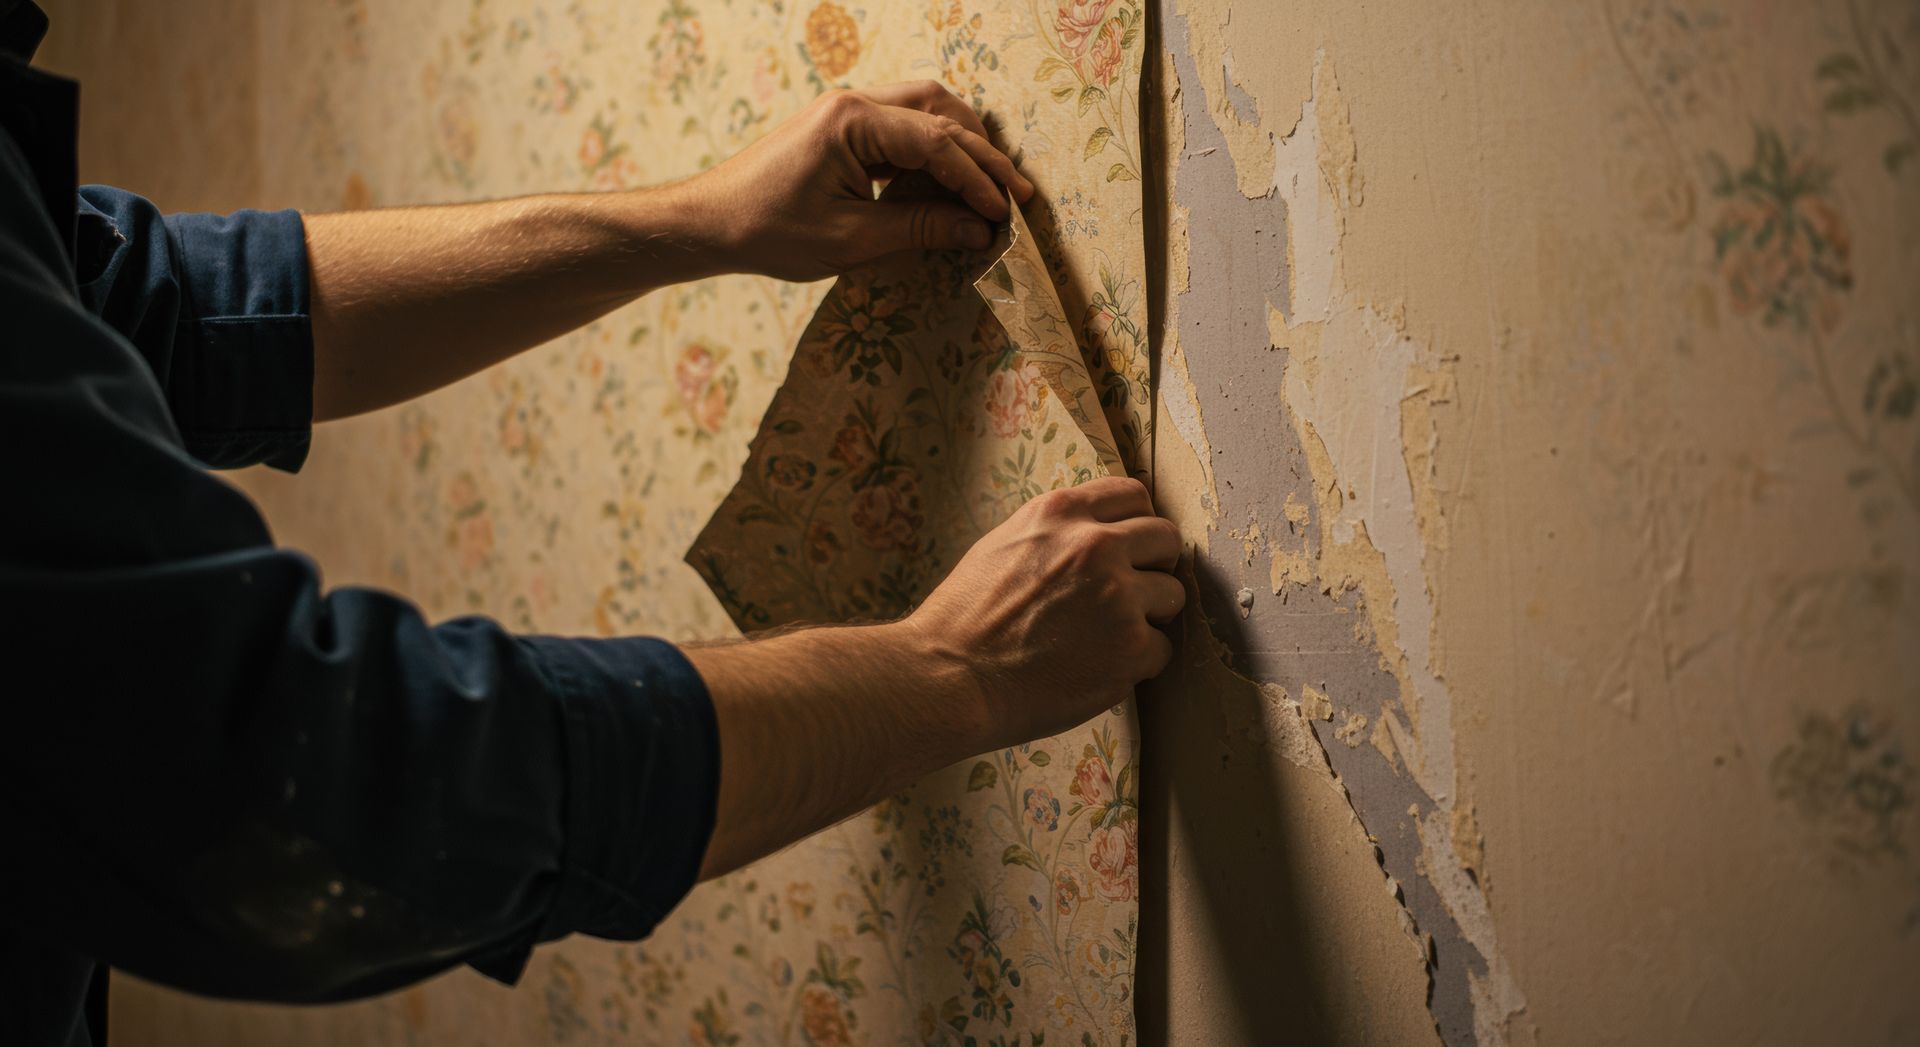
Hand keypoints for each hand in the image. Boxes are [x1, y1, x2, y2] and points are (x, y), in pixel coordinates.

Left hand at [685, 80, 1036, 280]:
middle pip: (939, 106)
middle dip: (981, 150)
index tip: (1005, 213)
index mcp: (852, 122)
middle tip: (1014, 192)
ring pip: (923, 107)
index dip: (978, 180)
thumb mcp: (851, 239)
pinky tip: (948, 181)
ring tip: (989, 183)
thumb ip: (920, 228)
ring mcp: (846, 110)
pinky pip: (901, 125)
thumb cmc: (769, 231)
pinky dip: (932, 149)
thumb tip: (978, 229)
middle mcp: (852, 102)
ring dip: (960, 142)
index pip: (937, 142)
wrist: (710, 223)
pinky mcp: (841, 127)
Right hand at [901, 476, 1184, 749]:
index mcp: (1061, 513)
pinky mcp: (1129, 649)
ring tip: (1106, 637)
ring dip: (1149, 617)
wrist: (949, 678)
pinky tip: (1098, 668)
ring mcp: (1117, 598)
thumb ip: (1057, 533)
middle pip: (1166, 539)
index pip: (1133, 495)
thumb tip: (1099, 533)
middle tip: (1131, 594)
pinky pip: (1161, 650)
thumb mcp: (1004, 544)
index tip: (1132, 548)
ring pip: (1172, 596)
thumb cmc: (964, 618)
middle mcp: (1096, 547)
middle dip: (1154, 566)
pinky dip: (1136, 663)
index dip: (1136, 525)